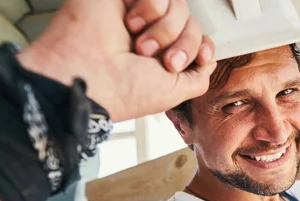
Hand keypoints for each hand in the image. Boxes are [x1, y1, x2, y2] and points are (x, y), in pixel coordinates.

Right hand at [16, 0, 215, 120]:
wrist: (91, 75)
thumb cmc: (123, 90)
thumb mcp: (174, 93)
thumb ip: (198, 78)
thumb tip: (208, 61)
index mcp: (160, 57)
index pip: (195, 38)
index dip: (202, 45)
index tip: (202, 57)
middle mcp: (150, 34)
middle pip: (191, 23)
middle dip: (184, 44)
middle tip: (165, 61)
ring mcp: (137, 14)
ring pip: (178, 6)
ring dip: (165, 30)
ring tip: (141, 46)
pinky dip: (150, 8)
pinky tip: (131, 24)